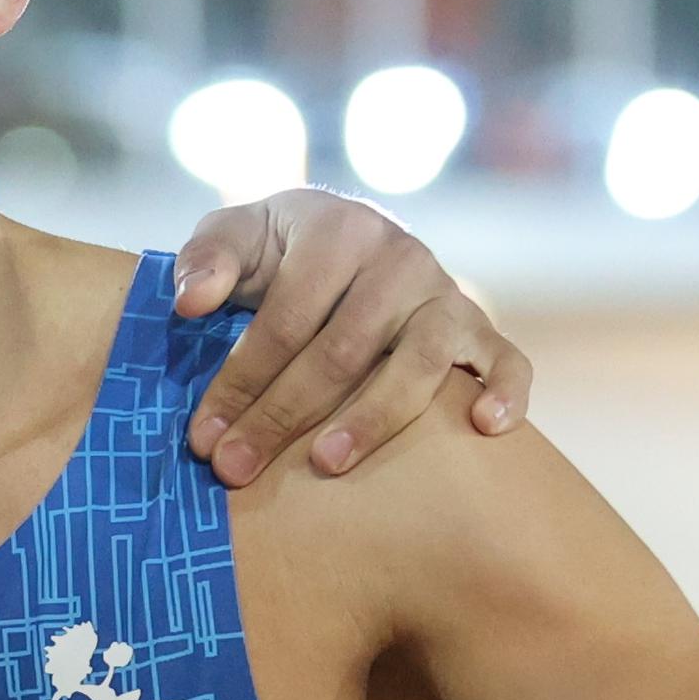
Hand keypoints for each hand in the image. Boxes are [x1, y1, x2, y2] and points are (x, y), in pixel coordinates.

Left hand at [169, 188, 529, 485]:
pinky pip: (508, 361)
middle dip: (281, 416)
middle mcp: (401, 258)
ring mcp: (446, 295)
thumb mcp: (239, 237)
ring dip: (371, 420)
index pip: (286, 318)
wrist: (351, 240)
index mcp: (340, 230)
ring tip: (325, 463)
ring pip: (418, 367)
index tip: (203, 438)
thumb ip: (208, 259)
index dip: (241, 380)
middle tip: (235, 469)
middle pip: (342, 352)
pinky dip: (506, 393)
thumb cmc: (282, 253)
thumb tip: (190, 302)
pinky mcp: (479, 328)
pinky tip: (485, 428)